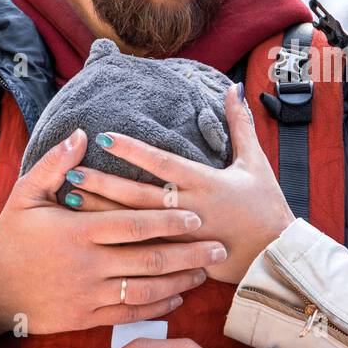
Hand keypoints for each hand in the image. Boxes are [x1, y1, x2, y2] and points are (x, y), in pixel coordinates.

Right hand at [0, 129, 226, 340]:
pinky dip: (158, 307)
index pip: (134, 224)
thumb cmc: (11, 238)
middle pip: (150, 259)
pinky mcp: (87, 318)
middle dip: (189, 253)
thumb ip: (55, 165)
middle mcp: (88, 265)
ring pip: (146, 290)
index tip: (196, 215)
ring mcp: (88, 294)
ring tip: (206, 272)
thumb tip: (82, 134)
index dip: (168, 220)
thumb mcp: (25, 195)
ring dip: (180, 281)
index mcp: (78, 232)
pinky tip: (177, 298)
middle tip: (219, 247)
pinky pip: (130, 314)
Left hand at [64, 84, 295, 283]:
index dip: (132, 150)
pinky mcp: (181, 258)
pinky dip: (116, 239)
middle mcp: (189, 209)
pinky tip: (91, 232)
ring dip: (102, 210)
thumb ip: (240, 125)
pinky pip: (143, 248)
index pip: (162, 163)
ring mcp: (183, 237)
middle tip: (72, 172)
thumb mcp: (255, 162)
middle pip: (139, 195)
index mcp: (206, 183)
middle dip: (105, 183)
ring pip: (135, 223)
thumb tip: (234, 89)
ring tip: (71, 199)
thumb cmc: (266, 206)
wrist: (277, 255)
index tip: (103, 137)